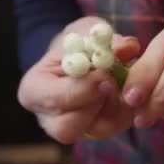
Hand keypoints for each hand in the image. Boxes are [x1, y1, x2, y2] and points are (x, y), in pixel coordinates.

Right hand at [17, 17, 141, 143]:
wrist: (82, 56)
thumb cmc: (76, 43)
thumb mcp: (85, 32)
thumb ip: (102, 38)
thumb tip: (127, 47)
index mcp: (34, 91)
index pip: (53, 100)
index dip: (82, 89)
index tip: (105, 74)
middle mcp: (49, 119)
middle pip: (67, 128)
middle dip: (96, 104)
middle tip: (114, 82)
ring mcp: (75, 129)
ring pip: (98, 130)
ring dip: (117, 104)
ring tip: (123, 79)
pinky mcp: (99, 132)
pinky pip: (118, 127)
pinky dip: (128, 107)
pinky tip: (128, 87)